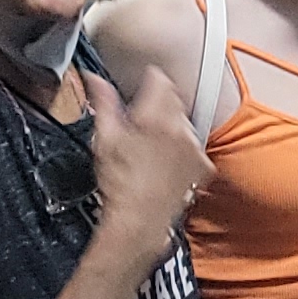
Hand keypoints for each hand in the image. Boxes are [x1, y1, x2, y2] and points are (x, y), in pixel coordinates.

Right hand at [83, 64, 210, 257]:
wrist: (140, 220)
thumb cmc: (119, 184)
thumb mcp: (104, 139)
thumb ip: (103, 103)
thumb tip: (95, 79)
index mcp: (155, 117)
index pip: (159, 78)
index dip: (147, 79)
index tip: (140, 86)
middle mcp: (180, 128)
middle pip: (173, 98)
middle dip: (158, 102)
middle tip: (140, 119)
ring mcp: (194, 147)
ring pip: (184, 121)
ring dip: (170, 125)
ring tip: (150, 145)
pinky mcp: (202, 165)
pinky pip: (194, 144)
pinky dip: (182, 147)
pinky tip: (165, 160)